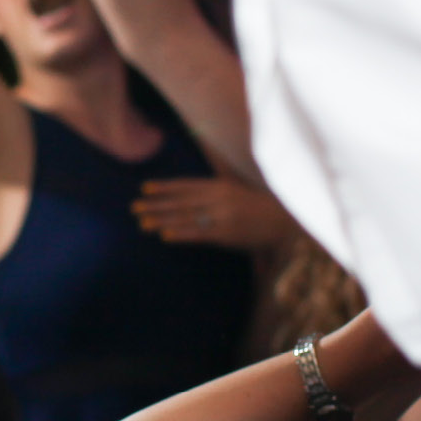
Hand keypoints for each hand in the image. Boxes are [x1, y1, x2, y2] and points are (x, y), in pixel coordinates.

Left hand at [132, 176, 295, 250]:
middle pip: (180, 201)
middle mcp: (218, 197)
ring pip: (185, 217)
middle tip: (134, 208)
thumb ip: (217, 189)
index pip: (186, 185)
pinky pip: (199, 234)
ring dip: (162, 220)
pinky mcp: (227, 233)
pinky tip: (164, 236)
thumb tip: (199, 188)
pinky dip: (181, 234)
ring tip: (142, 223)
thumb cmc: (260, 206)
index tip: (144, 187)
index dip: (165, 186)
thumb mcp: (237, 190)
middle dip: (156, 205)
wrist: (286, 220)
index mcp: (220, 185)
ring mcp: (221, 215)